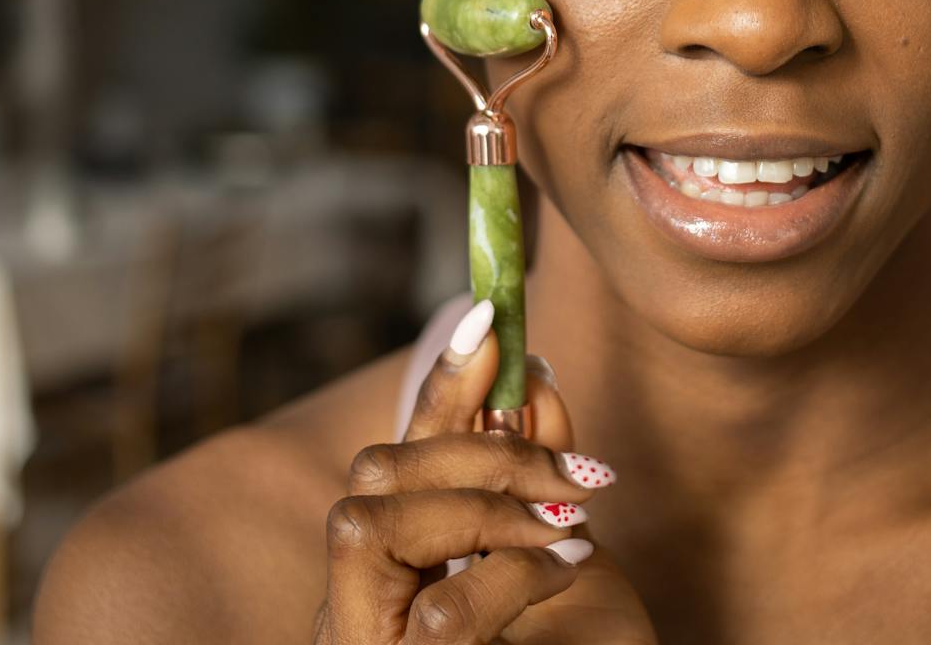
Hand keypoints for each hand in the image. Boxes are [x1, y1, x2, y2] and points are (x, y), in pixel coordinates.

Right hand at [313, 302, 656, 643]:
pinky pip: (439, 612)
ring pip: (372, 524)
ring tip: (569, 522)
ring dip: (483, 504)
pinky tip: (568, 566)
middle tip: (572, 467)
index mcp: (393, 578)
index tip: (490, 317)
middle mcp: (358, 613)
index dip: (441, 383)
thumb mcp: (564, 567)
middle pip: (371, 476)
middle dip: (472, 446)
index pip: (403, 457)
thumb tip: (534, 382)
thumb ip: (537, 487)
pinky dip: (511, 576)